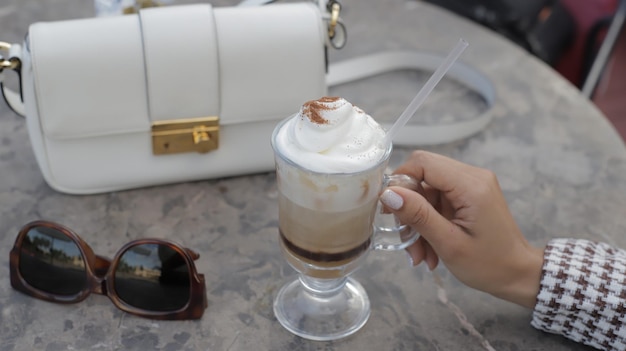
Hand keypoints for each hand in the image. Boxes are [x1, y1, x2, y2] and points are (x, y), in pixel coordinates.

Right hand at [379, 151, 543, 307]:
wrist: (518, 275)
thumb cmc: (489, 264)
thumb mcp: (449, 243)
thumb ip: (418, 215)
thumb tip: (388, 193)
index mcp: (471, 185)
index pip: (422, 162)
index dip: (400, 181)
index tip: (389, 210)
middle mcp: (472, 177)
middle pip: (422, 176)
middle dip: (408, 208)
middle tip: (406, 239)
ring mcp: (471, 185)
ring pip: (426, 191)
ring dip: (418, 222)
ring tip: (420, 254)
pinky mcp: (468, 195)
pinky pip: (437, 201)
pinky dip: (428, 223)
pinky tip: (429, 249)